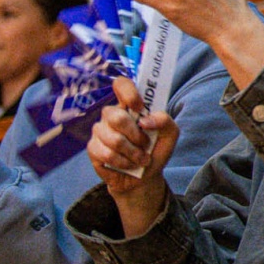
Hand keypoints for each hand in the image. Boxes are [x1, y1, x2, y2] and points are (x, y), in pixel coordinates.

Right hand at [86, 77, 176, 237]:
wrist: (144, 178)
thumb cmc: (155, 150)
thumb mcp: (170, 135)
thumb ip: (165, 121)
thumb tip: (146, 120)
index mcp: (130, 106)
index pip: (121, 85)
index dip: (128, 93)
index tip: (139, 107)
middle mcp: (112, 115)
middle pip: (116, 117)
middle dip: (136, 136)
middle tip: (145, 145)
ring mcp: (100, 131)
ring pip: (114, 139)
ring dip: (132, 153)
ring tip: (140, 158)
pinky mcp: (93, 148)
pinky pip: (107, 154)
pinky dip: (123, 162)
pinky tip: (128, 164)